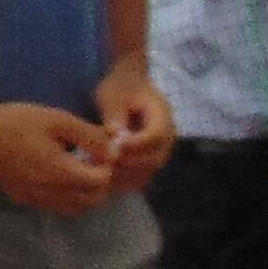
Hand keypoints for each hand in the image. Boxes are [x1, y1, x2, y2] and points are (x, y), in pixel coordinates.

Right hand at [0, 99, 119, 214]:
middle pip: (92, 200)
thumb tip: (114, 149)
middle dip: (99, 182)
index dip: (107, 167)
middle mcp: (50, 193)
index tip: (100, 151)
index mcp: (60, 172)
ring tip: (76, 169)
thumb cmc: (18, 122)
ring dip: (84, 193)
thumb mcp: (58, 119)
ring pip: (74, 208)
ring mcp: (35, 200)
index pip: (101, 183)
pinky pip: (54, 206)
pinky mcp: (23, 200)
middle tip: (92, 160)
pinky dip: (65, 196)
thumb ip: (89, 136)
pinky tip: (56, 174)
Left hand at [92, 60, 175, 195]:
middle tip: (104, 160)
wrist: (128, 87)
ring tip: (101, 169)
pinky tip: (103, 176)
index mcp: (162, 115)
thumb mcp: (113, 95)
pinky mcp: (148, 162)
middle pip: (155, 159)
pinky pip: (140, 178)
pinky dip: (123, 181)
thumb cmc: (120, 88)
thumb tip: (116, 137)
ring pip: (148, 172)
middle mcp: (167, 137)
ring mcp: (159, 151)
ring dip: (124, 175)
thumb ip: (115, 114)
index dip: (136, 144)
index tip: (114, 146)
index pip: (156, 136)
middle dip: (128, 163)